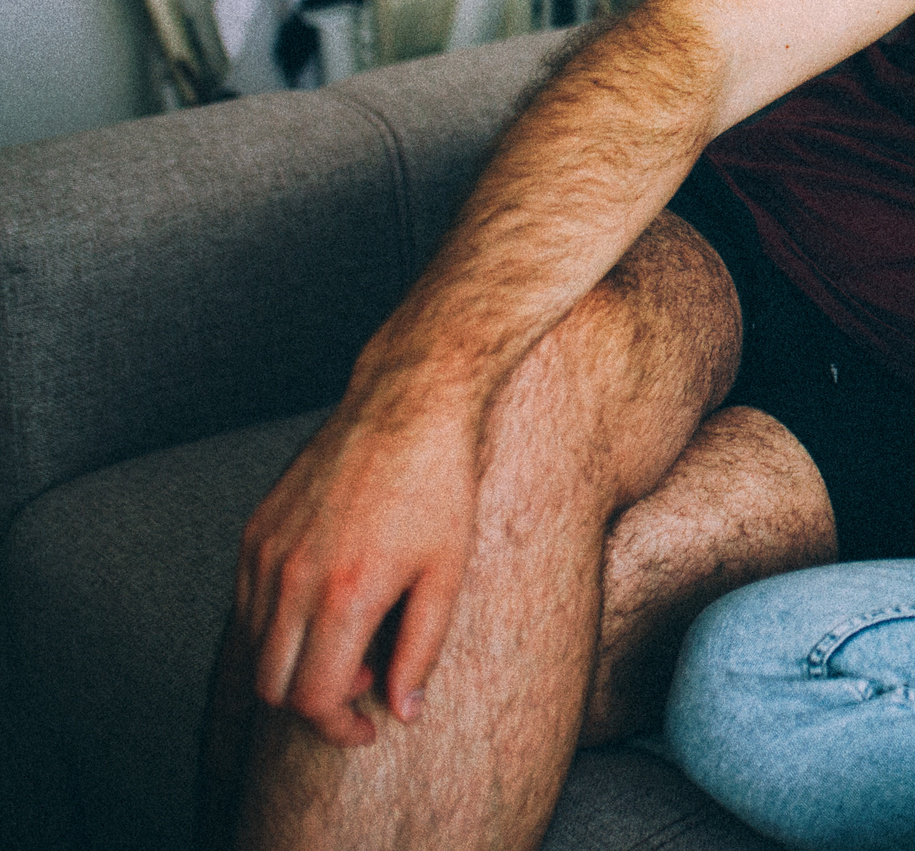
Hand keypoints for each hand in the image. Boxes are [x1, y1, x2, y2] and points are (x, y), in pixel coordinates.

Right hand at [233, 386, 478, 746]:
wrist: (405, 406)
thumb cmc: (438, 487)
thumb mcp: (447, 573)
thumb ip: (421, 649)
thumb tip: (404, 710)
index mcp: (344, 594)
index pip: (313, 699)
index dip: (339, 729)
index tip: (367, 729)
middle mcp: (291, 577)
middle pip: (270, 686)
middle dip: (312, 704)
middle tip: (364, 682)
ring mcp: (263, 553)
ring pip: (252, 648)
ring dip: (292, 665)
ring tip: (351, 638)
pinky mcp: (253, 532)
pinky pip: (246, 605)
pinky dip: (275, 626)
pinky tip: (324, 605)